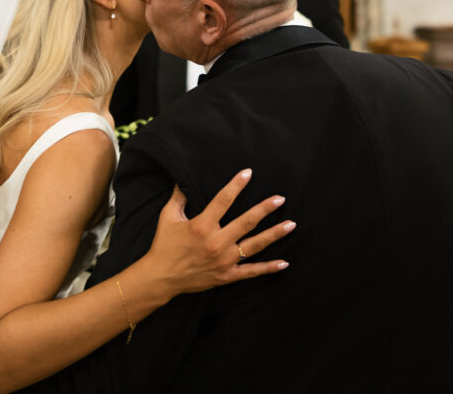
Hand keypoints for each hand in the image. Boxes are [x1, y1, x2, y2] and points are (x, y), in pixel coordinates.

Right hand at [141, 169, 294, 298]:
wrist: (161, 278)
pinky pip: (251, 272)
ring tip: (291, 224)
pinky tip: (284, 263)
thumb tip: (183, 179)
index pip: (222, 201)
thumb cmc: (164, 246)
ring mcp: (224, 261)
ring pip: (254, 245)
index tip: (248, 173)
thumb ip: (178, 198)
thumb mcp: (168, 218)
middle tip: (280, 199)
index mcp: (201, 226)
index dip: (236, 185)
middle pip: (246, 222)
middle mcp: (215, 243)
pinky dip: (268, 268)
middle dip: (265, 209)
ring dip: (273, 234)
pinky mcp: (227, 276)